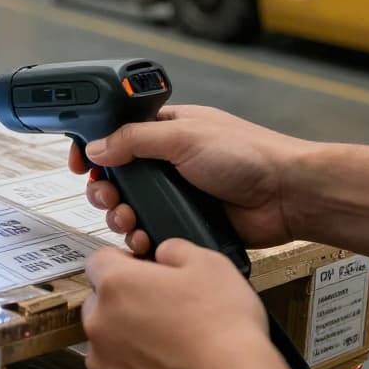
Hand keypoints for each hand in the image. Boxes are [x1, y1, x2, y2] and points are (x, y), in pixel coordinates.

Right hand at [68, 105, 311, 251]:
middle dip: (105, 188)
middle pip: (117, 176)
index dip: (95, 147)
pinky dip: (140, 237)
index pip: (118, 134)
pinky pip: (150, 232)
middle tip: (108, 194)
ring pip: (129, 207)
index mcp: (168, 130)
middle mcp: (168, 162)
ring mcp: (176, 194)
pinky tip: (143, 238)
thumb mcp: (184, 136)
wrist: (287, 196)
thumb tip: (98, 146)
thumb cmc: (249, 155)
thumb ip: (135, 139)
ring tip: (127, 218)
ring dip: (119, 214)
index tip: (80, 162)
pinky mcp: (185, 223)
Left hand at [81, 240, 274, 368]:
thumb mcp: (210, 264)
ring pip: (108, 344)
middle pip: (100, 303)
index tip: (147, 273)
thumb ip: (175, 250)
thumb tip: (164, 253)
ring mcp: (103, 364)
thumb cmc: (222, 329)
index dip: (125, 263)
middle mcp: (99, 322)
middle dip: (125, 304)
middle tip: (164, 312)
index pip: (100, 260)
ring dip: (128, 342)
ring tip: (171, 349)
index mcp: (116, 283)